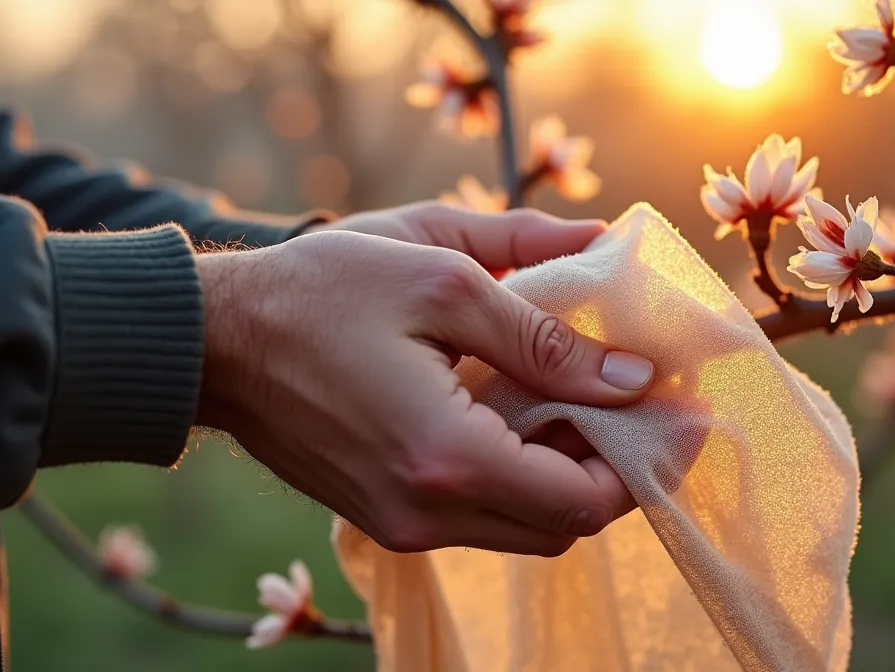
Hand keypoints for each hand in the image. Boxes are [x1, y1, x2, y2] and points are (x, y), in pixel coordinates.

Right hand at [197, 203, 654, 556]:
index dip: (646, 463)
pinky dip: (519, 474)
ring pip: (524, 526)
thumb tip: (631, 372)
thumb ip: (547, 333)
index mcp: (445, 459)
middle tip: (635, 401)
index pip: (583, 501)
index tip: (680, 414)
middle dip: (613, 470)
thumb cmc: (320, 292)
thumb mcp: (443, 280)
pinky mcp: (386, 515)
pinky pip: (481, 514)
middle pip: (562, 526)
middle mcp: (426, 513)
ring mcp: (402, 524)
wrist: (215, 340)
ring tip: (578, 396)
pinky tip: (518, 410)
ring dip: (566, 472)